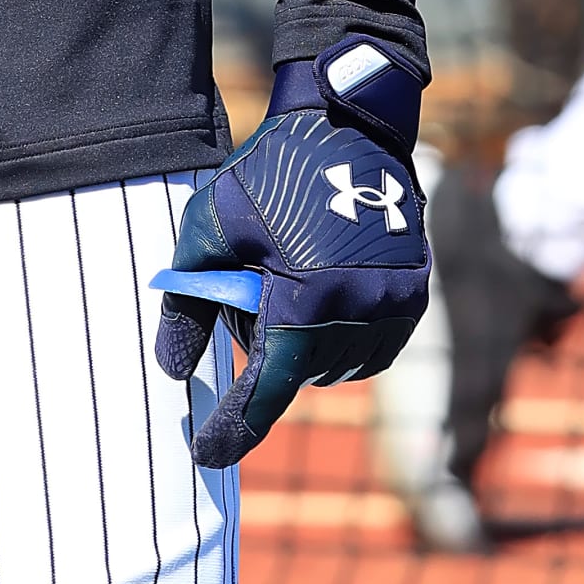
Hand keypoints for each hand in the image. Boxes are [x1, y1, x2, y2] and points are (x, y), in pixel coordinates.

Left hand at [152, 37, 429, 468]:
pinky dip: (338, 333)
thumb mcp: (212, 224)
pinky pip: (367, 346)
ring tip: (288, 277)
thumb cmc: (272, 172)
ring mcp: (392, 314)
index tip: (204, 456)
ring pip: (332, 363)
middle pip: (294, 370)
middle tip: (250, 287)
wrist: (350, 127)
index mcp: (304, 306)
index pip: (263, 394)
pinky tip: (322, 287)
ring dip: (304, 341)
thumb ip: (187, 300)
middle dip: (264, 344)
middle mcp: (355, 320)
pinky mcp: (412, 300)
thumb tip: (172, 368)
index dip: (232, 429)